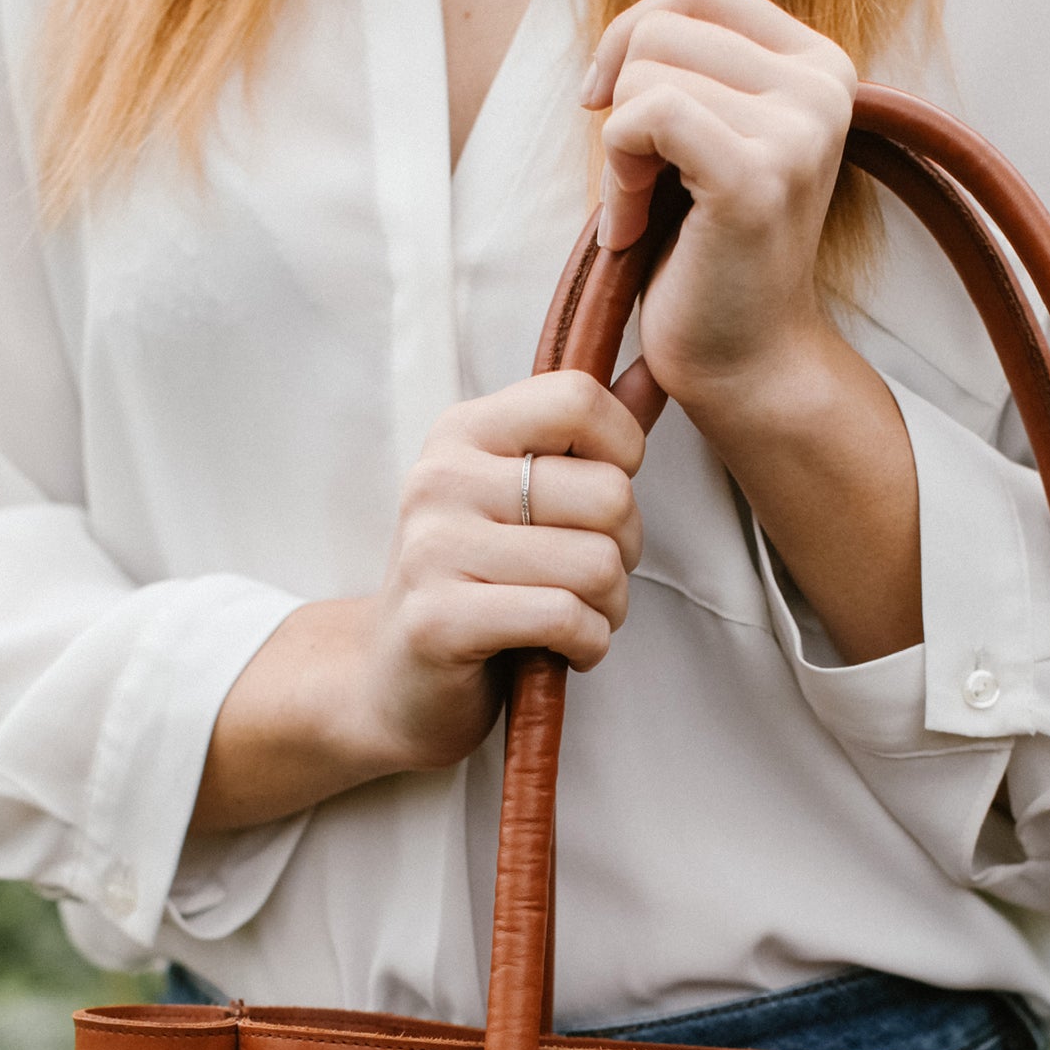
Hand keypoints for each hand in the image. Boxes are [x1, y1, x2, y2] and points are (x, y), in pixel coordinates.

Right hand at [193, 371, 646, 833]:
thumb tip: (656, 368)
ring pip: (596, 564)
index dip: (623, 452)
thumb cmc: (477, 583)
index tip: (598, 500)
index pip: (578, 398)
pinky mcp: (440, 620)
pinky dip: (589, 645)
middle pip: (608, 492)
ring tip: (578, 616)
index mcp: (464, 433)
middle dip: (625, 549)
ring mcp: (434, 549)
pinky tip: (565, 650)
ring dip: (610, 607)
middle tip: (591, 577)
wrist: (394, 681)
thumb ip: (589, 437)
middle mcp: (441, 479)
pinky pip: (566, 618)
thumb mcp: (525, 496)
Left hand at [581, 0, 855, 411]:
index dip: (633, 39)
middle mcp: (823, 87)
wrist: (744, 362)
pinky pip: (644, 116)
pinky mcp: (756, 177)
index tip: (619, 112)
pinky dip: (617, 176)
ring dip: (618, 151)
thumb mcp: (709, 133)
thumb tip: (627, 28)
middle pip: (662, 28)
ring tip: (645, 211)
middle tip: (642, 185)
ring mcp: (798, 131)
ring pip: (644, 71)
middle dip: (622, 105)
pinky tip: (633, 227)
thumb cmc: (709, 253)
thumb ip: (695, 65)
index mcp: (820, 66)